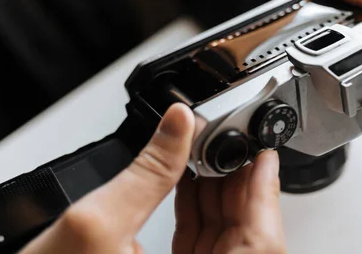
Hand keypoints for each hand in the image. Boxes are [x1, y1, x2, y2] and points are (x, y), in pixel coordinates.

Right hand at [19, 103, 284, 253]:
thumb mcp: (96, 225)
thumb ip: (146, 172)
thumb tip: (178, 121)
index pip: (259, 242)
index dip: (265, 192)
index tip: (265, 153)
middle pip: (244, 234)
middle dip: (238, 182)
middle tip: (233, 142)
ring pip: (222, 236)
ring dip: (217, 191)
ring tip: (211, 152)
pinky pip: (199, 243)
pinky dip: (197, 210)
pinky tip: (190, 179)